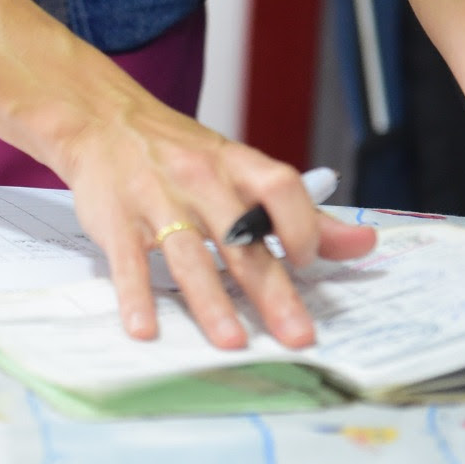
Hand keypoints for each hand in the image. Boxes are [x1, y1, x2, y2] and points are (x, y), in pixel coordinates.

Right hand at [60, 96, 375, 350]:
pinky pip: (128, 262)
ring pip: (187, 254)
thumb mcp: (239, 169)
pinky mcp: (116, 221)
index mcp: (234, 166)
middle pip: (240, 237)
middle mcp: (198, 181)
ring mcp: (155, 200)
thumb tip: (363, 244)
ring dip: (210, 301)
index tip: (310, 262)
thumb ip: (299, 212)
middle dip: (270, 289)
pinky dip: (136, 297)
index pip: (279, 187)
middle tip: (295, 335)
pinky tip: (145, 328)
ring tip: (231, 343)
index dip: (300, 224)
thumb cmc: (179, 153)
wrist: (101, 119)